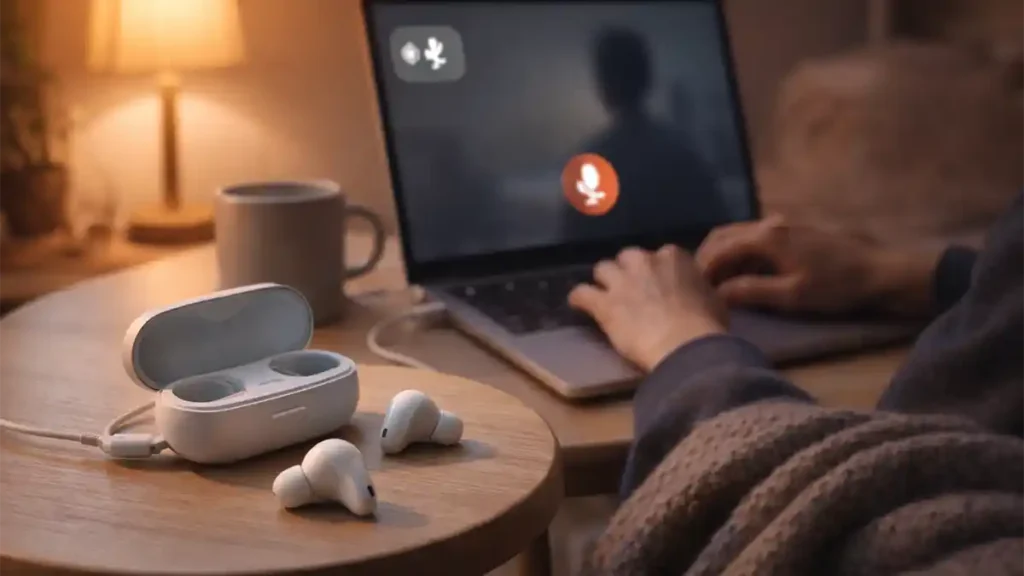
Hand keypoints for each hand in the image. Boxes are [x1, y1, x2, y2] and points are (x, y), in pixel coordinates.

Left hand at [568, 246, 726, 371]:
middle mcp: (644, 261)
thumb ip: (699, 287)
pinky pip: (581, 293)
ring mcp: (621, 281)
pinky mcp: (604, 303)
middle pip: (628, 257)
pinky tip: (579, 305)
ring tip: (606, 296)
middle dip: (628, 271)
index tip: (659, 285)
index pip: (661, 255)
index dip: (657, 271)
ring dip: (604, 282)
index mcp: (674, 257)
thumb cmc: (707, 326)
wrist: (687, 346)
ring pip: (602, 269)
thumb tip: (698, 290)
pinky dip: (579, 298)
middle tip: (632, 290)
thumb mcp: (713, 299)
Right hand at [696, 215, 943, 315]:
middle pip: (723, 235)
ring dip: (722, 255)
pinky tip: (742, 272)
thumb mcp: (791, 295)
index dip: (701, 270)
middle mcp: (769, 224)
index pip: (719, 249)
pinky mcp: (793, 231)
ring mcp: (782, 224)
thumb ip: (750, 292)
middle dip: (706, 258)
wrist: (880, 272)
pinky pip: (753, 237)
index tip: (690, 290)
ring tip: (716, 281)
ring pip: (738, 234)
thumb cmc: (836, 286)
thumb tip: (716, 294)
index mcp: (766, 238)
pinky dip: (739, 252)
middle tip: (697, 284)